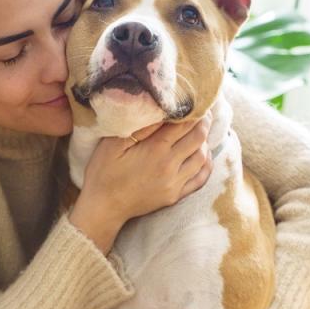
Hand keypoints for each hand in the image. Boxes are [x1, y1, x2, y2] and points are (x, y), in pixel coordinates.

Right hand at [72, 112, 213, 251]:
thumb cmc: (103, 171)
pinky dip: (206, 165)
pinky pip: (200, 179)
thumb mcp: (113, 143)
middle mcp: (169, 166)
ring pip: (202, 157)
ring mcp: (175, 183)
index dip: (194, 110)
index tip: (196, 101)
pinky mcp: (175, 196)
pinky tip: (203, 155)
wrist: (103, 207)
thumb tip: (160, 109)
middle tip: (203, 113)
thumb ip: (139, 126)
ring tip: (200, 131)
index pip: (184, 124)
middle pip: (198, 138)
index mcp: (155, 149)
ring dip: (204, 142)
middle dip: (203, 123)